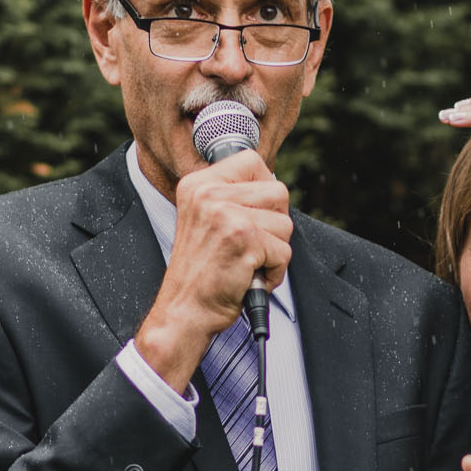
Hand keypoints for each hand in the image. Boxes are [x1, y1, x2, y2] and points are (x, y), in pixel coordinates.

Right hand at [132, 149, 293, 389]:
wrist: (185, 310)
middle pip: (278, 191)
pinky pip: (284, 251)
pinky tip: (249, 276)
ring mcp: (226, 215)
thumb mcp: (204, 218)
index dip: (264, 188)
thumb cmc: (200, 271)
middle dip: (274, 224)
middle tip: (249, 244)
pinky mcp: (244, 240)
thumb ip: (232, 196)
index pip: (251, 160)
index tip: (253, 214)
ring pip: (285, 223)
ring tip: (246, 262)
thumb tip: (272, 183)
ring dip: (274, 250)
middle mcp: (209, 194)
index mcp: (198, 184)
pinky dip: (275, 271)